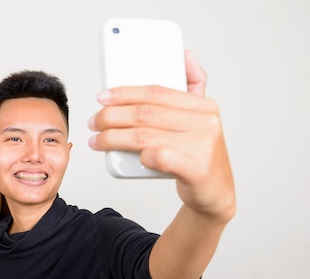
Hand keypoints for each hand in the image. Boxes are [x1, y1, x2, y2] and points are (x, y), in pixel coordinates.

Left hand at [88, 50, 234, 219]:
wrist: (216, 193)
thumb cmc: (198, 156)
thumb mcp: (200, 119)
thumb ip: (193, 87)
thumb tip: (184, 54)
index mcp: (203, 105)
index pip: (156, 92)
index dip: (125, 93)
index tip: (102, 97)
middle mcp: (205, 122)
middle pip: (146, 114)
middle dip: (112, 117)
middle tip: (94, 122)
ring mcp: (201, 145)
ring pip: (145, 136)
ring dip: (113, 137)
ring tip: (97, 141)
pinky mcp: (196, 168)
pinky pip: (159, 157)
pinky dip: (140, 156)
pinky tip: (124, 157)